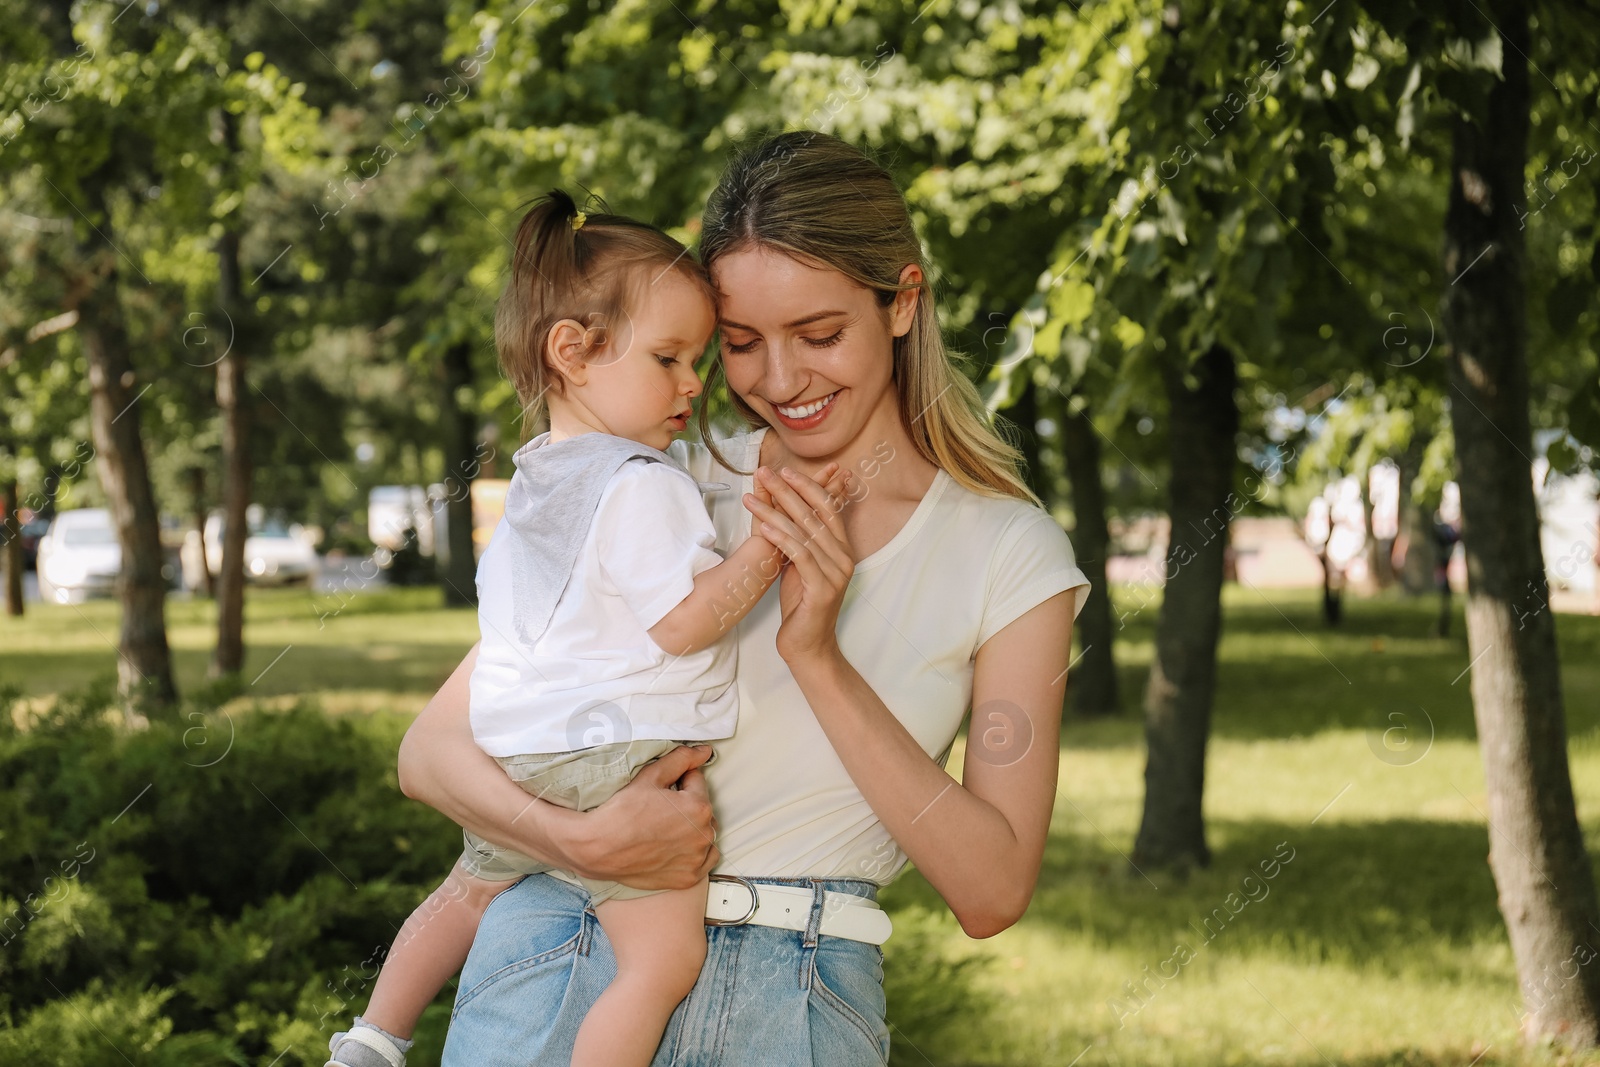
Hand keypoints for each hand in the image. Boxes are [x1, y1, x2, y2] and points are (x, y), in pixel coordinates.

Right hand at [565, 744, 717, 888]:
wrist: (599, 849)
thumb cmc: (622, 811)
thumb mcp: (650, 777)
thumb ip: (681, 759)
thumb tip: (705, 751)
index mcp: (698, 806)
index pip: (697, 781)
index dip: (679, 780)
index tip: (661, 789)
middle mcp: (704, 835)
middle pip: (703, 808)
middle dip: (688, 804)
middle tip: (660, 809)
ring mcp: (697, 859)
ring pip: (705, 834)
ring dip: (693, 828)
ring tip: (665, 828)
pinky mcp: (689, 878)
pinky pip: (703, 860)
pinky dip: (694, 853)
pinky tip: (673, 847)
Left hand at [742, 463, 854, 662]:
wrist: (807, 645)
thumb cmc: (801, 604)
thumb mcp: (800, 565)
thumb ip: (800, 540)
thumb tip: (785, 511)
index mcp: (842, 548)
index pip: (827, 507)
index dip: (806, 486)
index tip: (783, 470)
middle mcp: (844, 557)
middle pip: (814, 514)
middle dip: (786, 490)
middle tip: (764, 473)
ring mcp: (836, 573)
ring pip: (803, 533)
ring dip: (774, 512)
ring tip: (750, 498)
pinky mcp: (823, 588)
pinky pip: (800, 556)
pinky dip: (781, 539)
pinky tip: (764, 527)